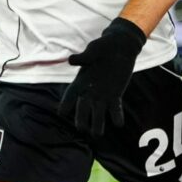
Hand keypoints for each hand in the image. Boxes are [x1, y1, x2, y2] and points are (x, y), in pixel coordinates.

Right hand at [58, 17, 145, 136]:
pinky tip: (119, 123)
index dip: (66, 103)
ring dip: (98, 123)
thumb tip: (71, 60)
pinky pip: (115, 108)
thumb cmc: (103, 47)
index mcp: (81, 80)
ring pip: (98, 112)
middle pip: (83, 107)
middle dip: (82, 118)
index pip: (71, 94)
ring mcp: (103, 94)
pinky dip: (116, 115)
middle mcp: (90, 91)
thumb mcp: (93, 50)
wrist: (120, 47)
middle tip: (81, 128)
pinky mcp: (116, 95)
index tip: (61, 113)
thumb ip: (84, 57)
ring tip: (97, 134)